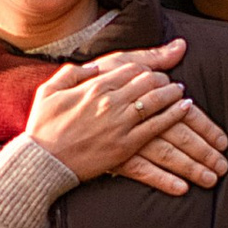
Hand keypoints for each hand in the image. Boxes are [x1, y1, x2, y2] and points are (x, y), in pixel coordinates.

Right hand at [26, 41, 222, 189]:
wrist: (42, 162)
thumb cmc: (42, 127)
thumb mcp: (50, 90)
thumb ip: (73, 73)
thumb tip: (94, 65)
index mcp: (94, 85)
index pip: (131, 69)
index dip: (147, 69)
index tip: (155, 72)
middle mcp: (110, 101)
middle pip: (148, 83)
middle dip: (166, 82)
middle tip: (177, 84)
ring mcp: (119, 124)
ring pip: (156, 103)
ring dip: (175, 98)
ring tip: (186, 98)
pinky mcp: (125, 147)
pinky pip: (156, 130)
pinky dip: (173, 118)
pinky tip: (184, 113)